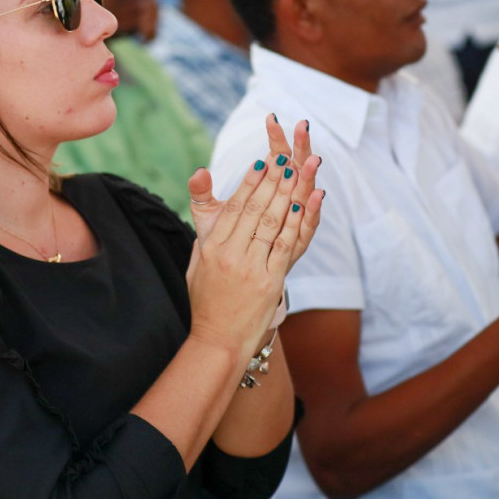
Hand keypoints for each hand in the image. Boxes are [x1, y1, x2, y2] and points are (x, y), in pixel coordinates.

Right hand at [186, 117, 322, 356]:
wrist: (216, 340)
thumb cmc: (205, 300)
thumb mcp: (196, 259)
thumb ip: (204, 223)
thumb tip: (201, 182)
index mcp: (210, 247)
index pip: (233, 207)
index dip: (249, 183)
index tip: (262, 162)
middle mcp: (229, 254)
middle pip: (254, 209)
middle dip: (271, 181)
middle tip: (285, 158)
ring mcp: (249, 268)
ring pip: (270, 223)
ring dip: (286, 194)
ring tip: (297, 171)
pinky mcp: (268, 283)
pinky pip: (283, 246)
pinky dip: (294, 223)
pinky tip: (302, 204)